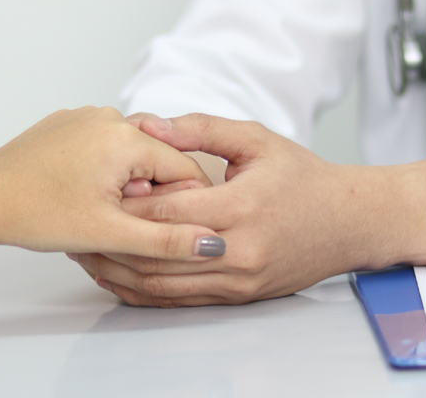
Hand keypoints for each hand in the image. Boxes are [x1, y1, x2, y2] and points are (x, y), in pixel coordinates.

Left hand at [0, 107, 221, 259]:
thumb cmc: (35, 213)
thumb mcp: (109, 233)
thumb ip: (166, 240)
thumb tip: (212, 245)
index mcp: (127, 138)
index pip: (185, 170)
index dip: (182, 205)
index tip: (165, 229)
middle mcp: (109, 117)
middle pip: (156, 161)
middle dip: (148, 195)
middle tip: (114, 221)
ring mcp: (86, 117)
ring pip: (130, 155)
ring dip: (125, 184)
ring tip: (93, 209)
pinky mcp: (68, 123)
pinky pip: (103, 147)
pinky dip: (102, 170)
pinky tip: (78, 194)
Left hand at [73, 113, 395, 305]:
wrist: (351, 222)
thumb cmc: (306, 178)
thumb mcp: (257, 140)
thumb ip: (201, 130)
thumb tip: (151, 124)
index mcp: (241, 207)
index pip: (168, 210)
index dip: (129, 202)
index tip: (96, 191)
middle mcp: (239, 251)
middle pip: (158, 253)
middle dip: (113, 242)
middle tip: (75, 230)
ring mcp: (239, 279)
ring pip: (164, 285)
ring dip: (122, 273)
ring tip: (87, 256)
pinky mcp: (240, 295)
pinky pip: (182, 301)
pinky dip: (147, 292)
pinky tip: (121, 279)